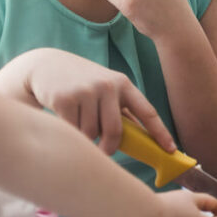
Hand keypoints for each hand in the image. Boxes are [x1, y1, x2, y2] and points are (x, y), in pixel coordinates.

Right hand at [15, 48, 173, 154]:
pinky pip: (73, 130)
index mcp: (123, 84)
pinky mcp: (65, 99)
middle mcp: (107, 86)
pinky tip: (65, 118)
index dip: (160, 133)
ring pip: (91, 133)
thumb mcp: (106, 89)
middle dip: (110, 146)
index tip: (171, 150)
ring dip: (86, 136)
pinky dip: (71, 131)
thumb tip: (142, 140)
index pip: (147, 112)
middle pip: (115, 131)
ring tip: (79, 120)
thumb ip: (121, 110)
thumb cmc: (83, 83)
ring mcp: (86, 91)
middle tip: (104, 151)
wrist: (46, 65)